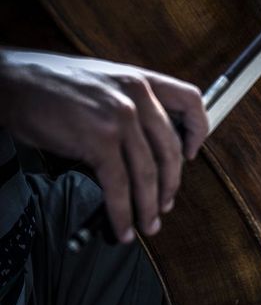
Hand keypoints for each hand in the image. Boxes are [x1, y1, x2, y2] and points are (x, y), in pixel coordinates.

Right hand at [0, 49, 208, 242]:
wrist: (11, 83)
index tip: (191, 154)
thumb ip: (130, 103)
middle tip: (164, 206)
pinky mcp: (100, 140)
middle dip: (169, 186)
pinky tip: (122, 226)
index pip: (191, 100)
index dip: (199, 130)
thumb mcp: (102, 82)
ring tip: (146, 226)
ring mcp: (120, 117)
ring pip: (147, 175)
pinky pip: (120, 187)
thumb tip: (148, 145)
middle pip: (170, 151)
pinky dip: (122, 213)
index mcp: (140, 79)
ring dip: (148, 208)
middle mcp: (135, 95)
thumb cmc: (50, 86)